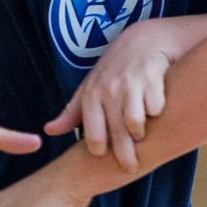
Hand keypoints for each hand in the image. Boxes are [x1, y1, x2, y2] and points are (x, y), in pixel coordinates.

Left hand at [44, 21, 173, 172]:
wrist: (144, 39)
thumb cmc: (114, 69)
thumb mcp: (90, 87)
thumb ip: (71, 113)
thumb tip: (49, 131)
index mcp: (91, 95)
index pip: (93, 135)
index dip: (99, 150)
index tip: (104, 156)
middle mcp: (109, 89)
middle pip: (116, 133)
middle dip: (124, 155)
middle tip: (130, 167)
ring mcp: (131, 83)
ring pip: (135, 122)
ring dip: (140, 134)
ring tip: (142, 137)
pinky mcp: (153, 77)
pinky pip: (156, 107)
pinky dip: (157, 113)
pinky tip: (157, 114)